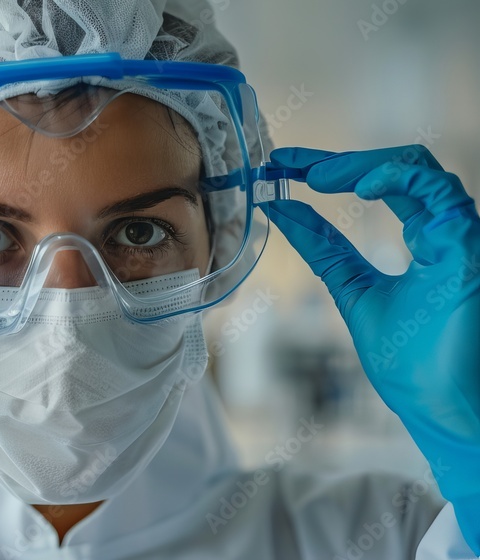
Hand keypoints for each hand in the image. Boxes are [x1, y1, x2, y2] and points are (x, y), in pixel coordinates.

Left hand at [263, 145, 479, 553]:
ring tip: (310, 175)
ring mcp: (461, 233)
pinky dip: (392, 176)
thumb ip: (325, 250)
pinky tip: (356, 186)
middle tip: (283, 163)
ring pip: (415, 166)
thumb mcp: (355, 292)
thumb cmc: (415, 365)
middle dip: (335, 159)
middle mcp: (447, 230)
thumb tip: (280, 209)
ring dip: (356, 164)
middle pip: (395, 167)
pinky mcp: (467, 243)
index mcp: (427, 241)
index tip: (281, 166)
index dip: (330, 168)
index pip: (380, 184)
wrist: (445, 412)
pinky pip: (435, 187)